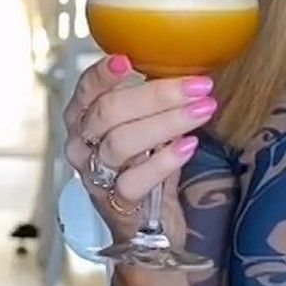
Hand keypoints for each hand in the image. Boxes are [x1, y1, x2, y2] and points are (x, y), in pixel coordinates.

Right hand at [62, 54, 217, 238]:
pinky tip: (188, 145)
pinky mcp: (115, 203)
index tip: (128, 59)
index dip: (104, 74)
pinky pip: (134, 179)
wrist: (148, 226)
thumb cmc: (147, 167)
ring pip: (122, 142)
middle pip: (110, 112)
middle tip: (199, 86)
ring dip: (167, 122)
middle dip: (158, 95)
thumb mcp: (148, 128)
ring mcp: (95, 175)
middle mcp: (82, 145)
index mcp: (84, 119)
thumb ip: (156, 103)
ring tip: (203, 110)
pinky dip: (164, 161)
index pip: (87, 90)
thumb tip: (189, 73)